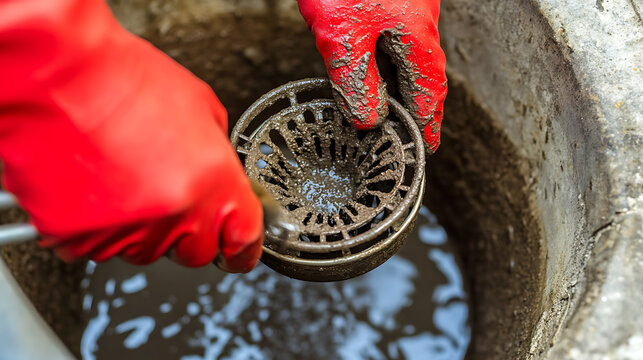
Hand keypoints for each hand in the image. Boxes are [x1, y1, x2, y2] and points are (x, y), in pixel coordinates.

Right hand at [0, 0, 262, 270]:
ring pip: (146, 251)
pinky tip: (96, 185)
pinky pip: (98, 247)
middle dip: (187, 230)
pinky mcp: (81, 238)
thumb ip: (219, 154)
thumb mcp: (201, 106)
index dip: (242, 249)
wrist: (59, 74)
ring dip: (142, 225)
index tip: (238, 253)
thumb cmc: (124, 80)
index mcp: (215, 182)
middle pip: (195, 252)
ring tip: (123, 176)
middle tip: (165, 193)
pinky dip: (98, 225)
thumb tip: (219, 177)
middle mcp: (177, 213)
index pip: (244, 240)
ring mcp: (128, 230)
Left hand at [297, 0, 446, 152]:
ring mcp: (410, 8)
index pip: (427, 92)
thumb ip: (355, 81)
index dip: (425, 123)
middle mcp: (421, 21)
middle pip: (424, 75)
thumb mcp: (342, 36)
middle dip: (416, 106)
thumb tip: (368, 119)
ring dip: (401, 84)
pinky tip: (374, 67)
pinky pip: (397, 39)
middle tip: (410, 134)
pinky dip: (389, 61)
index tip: (425, 146)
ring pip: (410, 56)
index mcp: (417, 36)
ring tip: (392, 108)